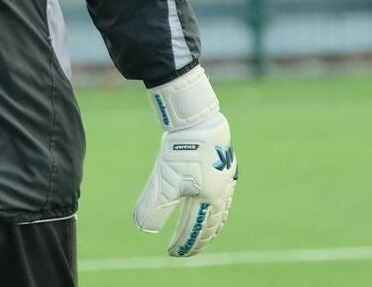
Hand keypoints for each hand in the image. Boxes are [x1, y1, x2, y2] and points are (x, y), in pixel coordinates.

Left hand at [135, 66, 236, 256]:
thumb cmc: (180, 150)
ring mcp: (226, 178)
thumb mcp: (164, 182)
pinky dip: (217, 206)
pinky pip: (224, 194)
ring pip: (221, 209)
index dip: (184, 243)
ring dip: (211, 224)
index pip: (196, 230)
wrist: (197, 119)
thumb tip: (145, 228)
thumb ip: (155, 208)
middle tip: (189, 248)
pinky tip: (211, 203)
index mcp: (210, 198)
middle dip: (200, 238)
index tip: (173, 252)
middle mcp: (222, 191)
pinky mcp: (225, 165)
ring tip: (204, 232)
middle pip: (212, 224)